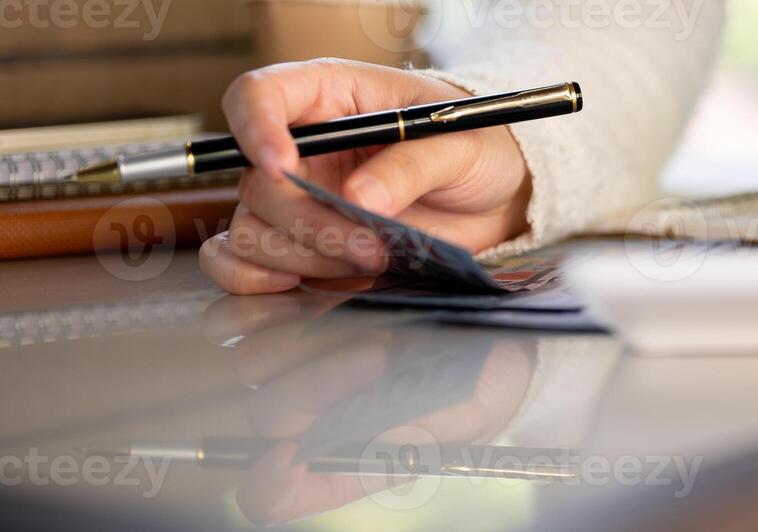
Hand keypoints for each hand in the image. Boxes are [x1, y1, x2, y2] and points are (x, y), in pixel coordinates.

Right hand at [199, 59, 532, 294]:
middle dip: (310, 221)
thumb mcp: (463, 144)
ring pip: (253, 228)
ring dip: (305, 255)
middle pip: (257, 181)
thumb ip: (412, 165)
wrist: (498, 199)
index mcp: (332, 96)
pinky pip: (245, 262)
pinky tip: (304, 283)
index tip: (283, 166)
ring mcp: (298, 197)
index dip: (255, 126)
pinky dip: (260, 280)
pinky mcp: (302, 243)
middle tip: (371, 243)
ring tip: (373, 256)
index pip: (258, 95)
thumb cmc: (479, 149)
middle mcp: (302, 146)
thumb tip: (358, 197)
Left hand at [200, 294, 533, 523]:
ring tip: (362, 317)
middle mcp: (309, 417)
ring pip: (249, 363)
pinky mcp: (290, 313)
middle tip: (382, 354)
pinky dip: (263, 304)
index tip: (293, 456)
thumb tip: (376, 435)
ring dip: (300, 340)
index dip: (270, 483)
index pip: (272, 496)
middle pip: (268, 415)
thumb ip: (422, 431)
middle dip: (316, 386)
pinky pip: (237, 317)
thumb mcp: (469, 416)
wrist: (492, 321)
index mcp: (341, 459)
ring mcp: (294, 365)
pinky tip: (318, 289)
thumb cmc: (481, 384)